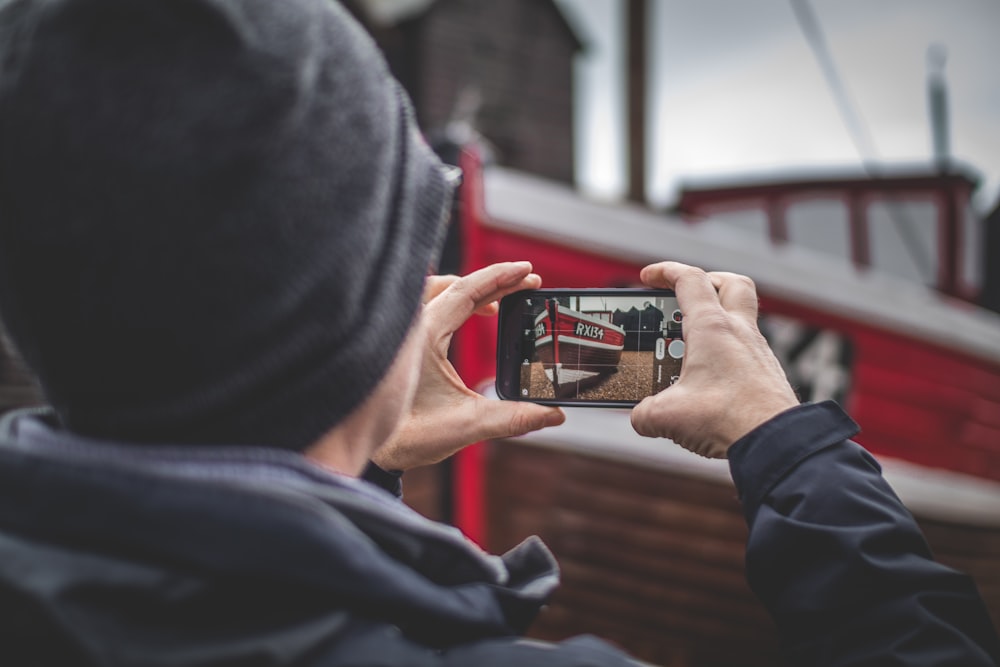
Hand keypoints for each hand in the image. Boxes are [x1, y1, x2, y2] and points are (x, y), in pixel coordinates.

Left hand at [371, 262, 565, 470]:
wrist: (373, 451)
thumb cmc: (406, 436)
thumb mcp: (466, 425)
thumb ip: (512, 418)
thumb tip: (551, 415)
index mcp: (424, 333)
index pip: (467, 290)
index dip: (500, 278)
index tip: (527, 271)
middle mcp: (412, 326)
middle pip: (457, 286)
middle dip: (495, 282)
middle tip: (526, 283)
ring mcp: (405, 332)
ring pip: (438, 291)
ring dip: (470, 290)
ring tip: (498, 303)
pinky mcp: (404, 343)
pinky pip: (429, 306)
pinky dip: (453, 302)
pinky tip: (469, 319)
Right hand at [630, 262, 798, 457]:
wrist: (775, 441)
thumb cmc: (727, 419)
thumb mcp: (667, 416)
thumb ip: (644, 413)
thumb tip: (640, 417)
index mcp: (711, 328)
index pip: (689, 279)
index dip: (665, 271)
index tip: (648, 276)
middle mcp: (739, 331)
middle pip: (730, 283)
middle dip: (706, 281)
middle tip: (685, 296)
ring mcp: (758, 351)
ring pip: (741, 317)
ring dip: (716, 322)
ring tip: (690, 345)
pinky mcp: (767, 374)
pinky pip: (746, 349)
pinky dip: (726, 352)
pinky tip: (710, 377)